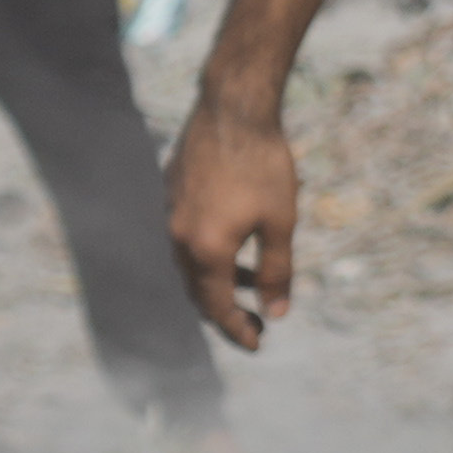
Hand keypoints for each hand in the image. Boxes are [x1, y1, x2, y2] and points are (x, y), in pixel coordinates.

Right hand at [167, 92, 303, 351]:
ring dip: (217, 281)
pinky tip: (233, 241)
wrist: (233, 108)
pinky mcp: (172, 193)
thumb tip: (278, 313)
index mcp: (206, 250)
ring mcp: (171, 214)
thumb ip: (277, 272)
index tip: (258, 344)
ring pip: (190, 264)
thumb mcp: (281, 222)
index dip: (237, 331)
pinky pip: (186, 237)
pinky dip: (208, 253)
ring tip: (250, 283)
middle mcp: (180, 237)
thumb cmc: (264, 164)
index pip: (217, 307)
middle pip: (197, 291)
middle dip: (225, 313)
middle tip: (254, 324)